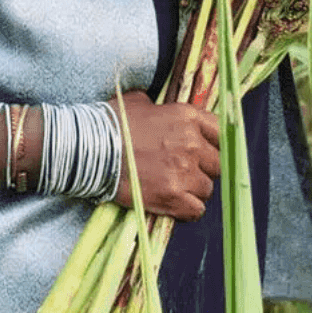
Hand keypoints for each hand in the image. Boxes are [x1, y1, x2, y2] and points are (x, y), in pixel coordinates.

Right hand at [107, 91, 219, 220]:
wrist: (90, 148)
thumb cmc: (111, 122)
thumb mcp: (139, 102)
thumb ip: (160, 107)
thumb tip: (160, 111)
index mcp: (187, 117)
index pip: (221, 132)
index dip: (215, 143)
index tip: (206, 149)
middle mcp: (192, 144)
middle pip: (218, 164)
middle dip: (205, 168)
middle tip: (186, 171)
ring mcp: (184, 172)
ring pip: (207, 189)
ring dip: (194, 190)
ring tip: (175, 188)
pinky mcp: (172, 196)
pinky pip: (196, 210)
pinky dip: (188, 210)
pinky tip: (175, 204)